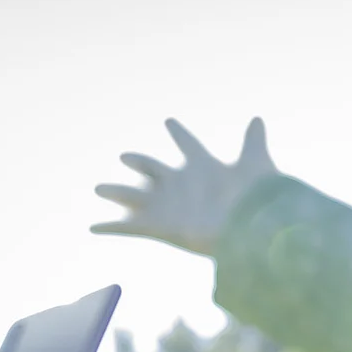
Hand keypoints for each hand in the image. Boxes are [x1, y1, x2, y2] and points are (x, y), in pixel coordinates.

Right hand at [92, 118, 278, 257]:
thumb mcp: (255, 164)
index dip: (179, 134)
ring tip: (98, 188)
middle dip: (140, 163)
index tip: (169, 122)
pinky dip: (110, 228)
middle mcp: (182, 186)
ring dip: (117, 192)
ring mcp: (169, 207)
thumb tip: (258, 119)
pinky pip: (129, 227)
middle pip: (154, 170)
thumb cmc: (255, 199)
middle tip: (126, 156)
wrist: (250, 232)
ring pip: (135, 197)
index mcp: (203, 167)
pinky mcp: (160, 227)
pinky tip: (92, 228)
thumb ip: (253, 142)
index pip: (189, 145)